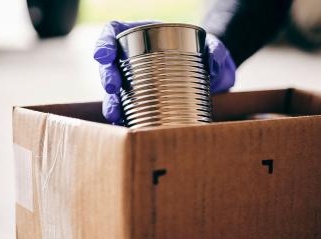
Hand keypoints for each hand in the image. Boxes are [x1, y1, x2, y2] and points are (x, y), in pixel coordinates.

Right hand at [93, 21, 235, 123]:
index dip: (104, 43)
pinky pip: (125, 108)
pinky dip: (123, 117)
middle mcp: (133, 57)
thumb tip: (213, 61)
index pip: (114, 33)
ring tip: (115, 113)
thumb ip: (216, 51)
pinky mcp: (142, 101)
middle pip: (109, 64)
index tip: (104, 55)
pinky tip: (123, 125)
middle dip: (106, 76)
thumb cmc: (208, 52)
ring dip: (111, 102)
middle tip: (113, 88)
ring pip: (113, 90)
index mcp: (143, 35)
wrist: (214, 72)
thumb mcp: (215, 48)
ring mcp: (135, 80)